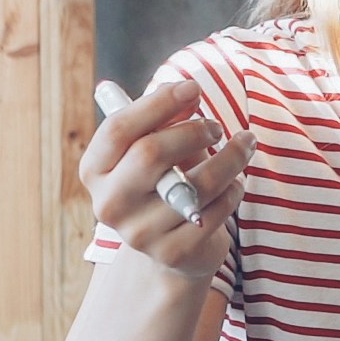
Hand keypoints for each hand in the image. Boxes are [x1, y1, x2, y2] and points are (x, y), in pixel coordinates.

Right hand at [84, 79, 250, 277]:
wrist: (174, 247)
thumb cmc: (165, 181)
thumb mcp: (159, 146)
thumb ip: (168, 118)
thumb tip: (187, 92)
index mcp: (95, 171)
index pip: (117, 129)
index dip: (157, 103)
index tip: (193, 86)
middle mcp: (109, 204)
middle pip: (149, 153)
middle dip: (193, 131)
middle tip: (217, 126)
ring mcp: (138, 234)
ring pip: (195, 184)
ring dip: (230, 157)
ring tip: (244, 145)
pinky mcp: (172, 253)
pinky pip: (215, 211)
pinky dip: (233, 191)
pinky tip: (235, 184)